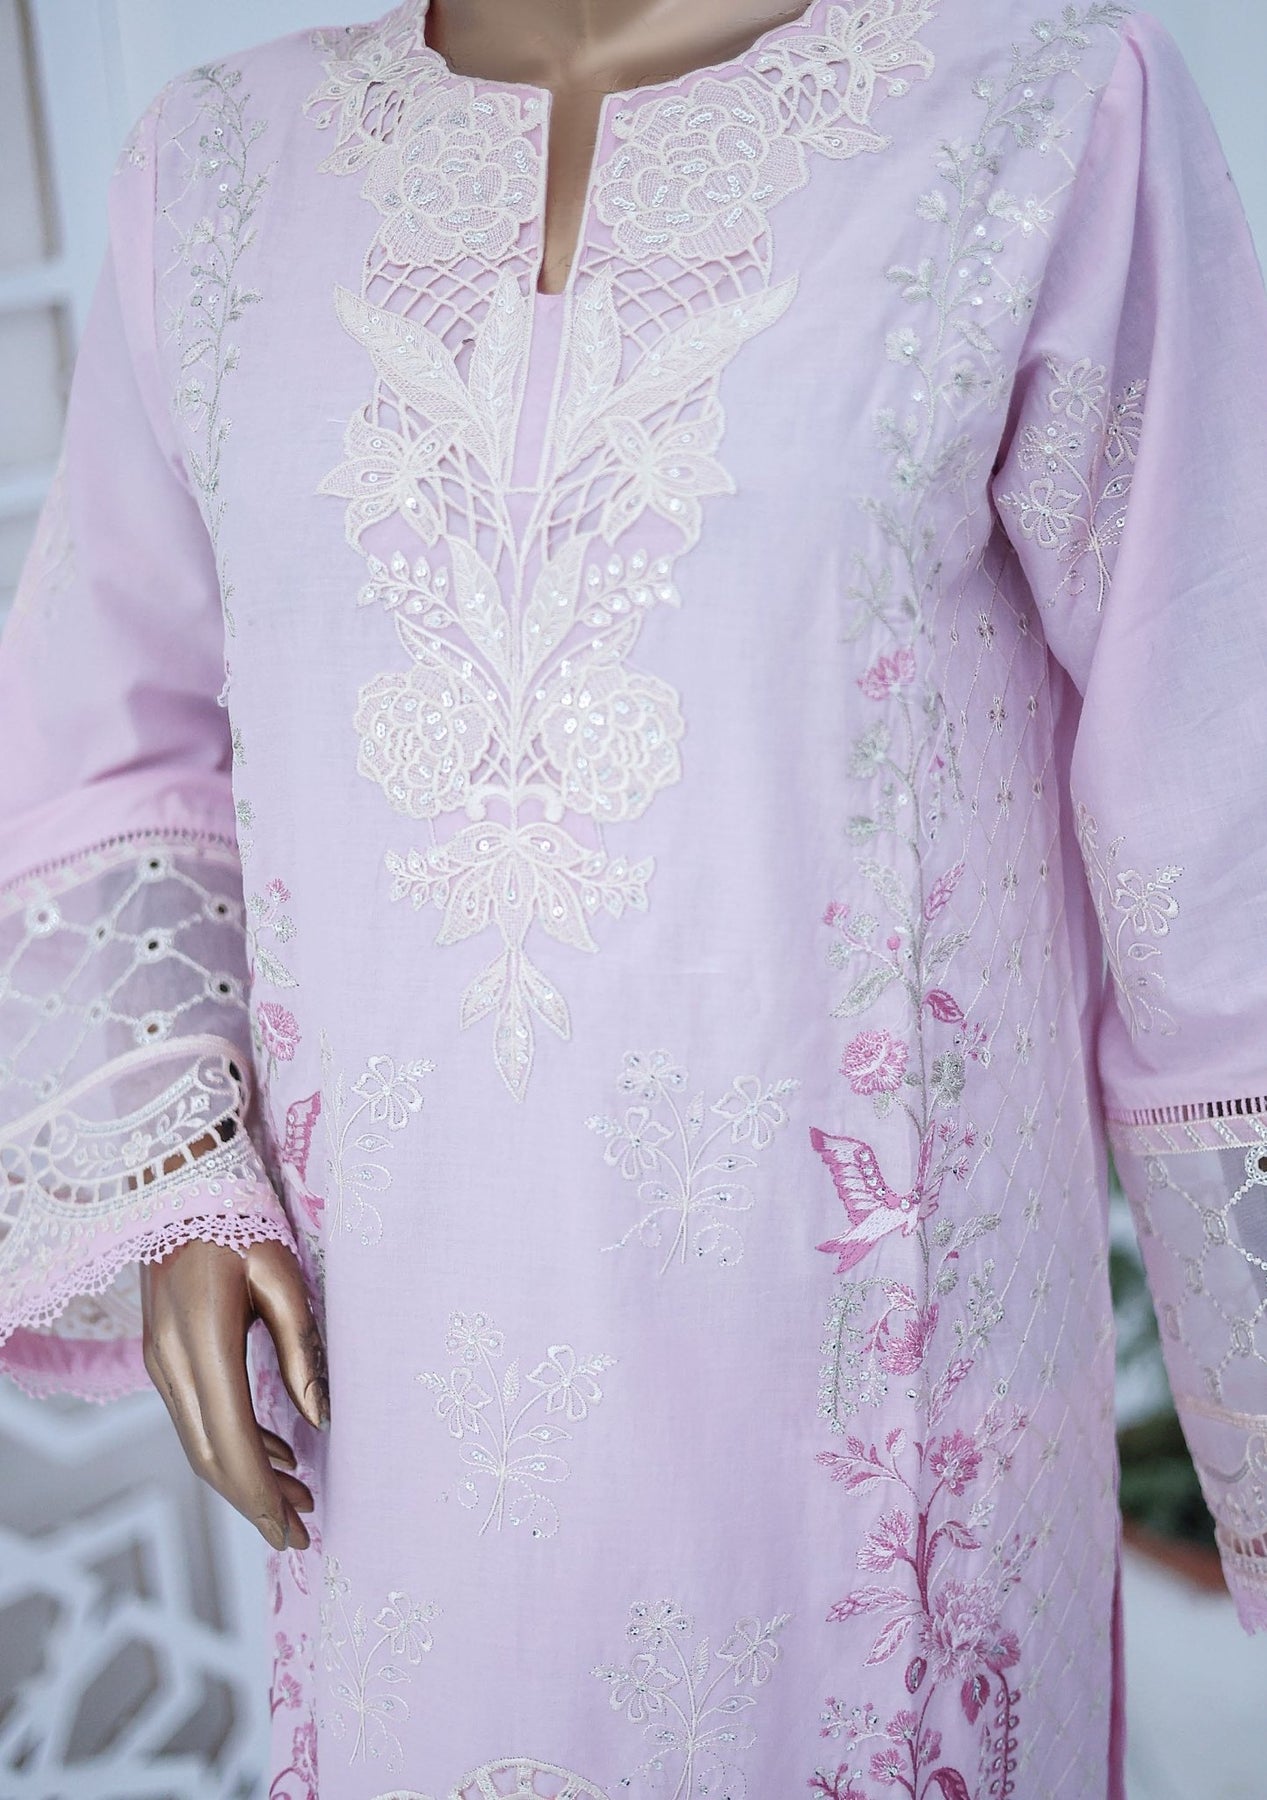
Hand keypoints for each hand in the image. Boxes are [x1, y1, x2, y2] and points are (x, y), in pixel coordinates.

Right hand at [140, 1237, 327, 1551]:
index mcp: (204, 1345)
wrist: (181, 1183)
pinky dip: (230, 1444)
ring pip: (198, 1442)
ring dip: (243, 1476)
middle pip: (209, 1457)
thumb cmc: (243, 1221)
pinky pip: (195, 1417)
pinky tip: (270, 1451)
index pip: (230, 1444)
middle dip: (254, 1501)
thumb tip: (319, 1421)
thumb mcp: (283, 1278)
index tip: (296, 1529)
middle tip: (301, 1529)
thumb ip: (301, 1350)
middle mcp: (171, 1363)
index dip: (262, 1495)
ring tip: (296, 1496)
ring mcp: (160, 1361)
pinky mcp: (163, 1354)